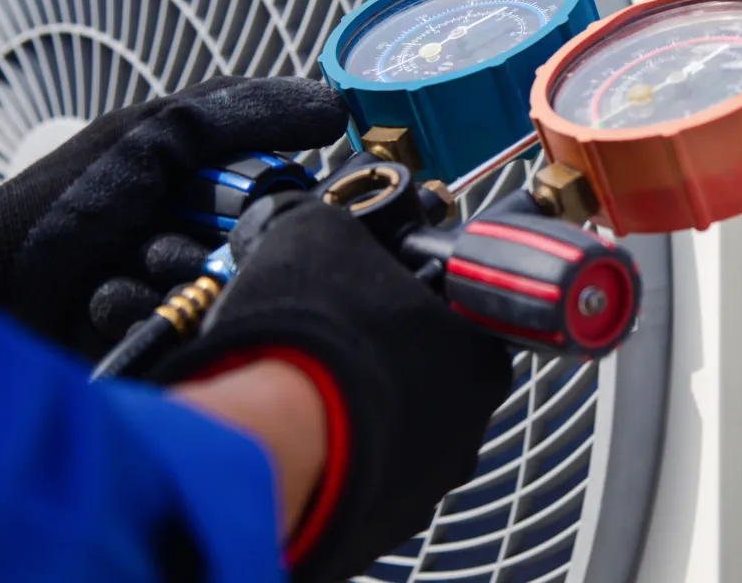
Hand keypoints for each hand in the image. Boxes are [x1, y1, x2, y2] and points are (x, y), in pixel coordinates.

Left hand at [0, 77, 349, 344]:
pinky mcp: (161, 345)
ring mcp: (181, 295)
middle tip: (151, 235)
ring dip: (164, 282)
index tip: (267, 206)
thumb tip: (332, 105)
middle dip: (205, 246)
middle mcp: (203, 237)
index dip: (283, 204)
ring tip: (113, 273)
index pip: (290, 194)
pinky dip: (137, 316)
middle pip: (261, 253)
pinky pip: (182, 336)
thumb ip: (239, 113)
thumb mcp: (151, 135)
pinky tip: (96, 307)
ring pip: (222, 298)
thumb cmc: (54, 204)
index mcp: (210, 184)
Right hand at [151, 193, 512, 581]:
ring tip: (308, 386)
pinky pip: (363, 478)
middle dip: (385, 358)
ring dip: (363, 410)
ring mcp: (425, 482)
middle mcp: (468, 427)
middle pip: (432, 379)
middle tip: (335, 338)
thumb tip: (326, 219)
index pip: (465, 320)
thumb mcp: (322, 233)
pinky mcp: (379, 523)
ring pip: (399, 433)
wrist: (263, 441)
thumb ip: (341, 224)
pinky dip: (339, 458)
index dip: (417, 302)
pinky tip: (299, 435)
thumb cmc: (309, 338)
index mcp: (479, 355)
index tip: (381, 296)